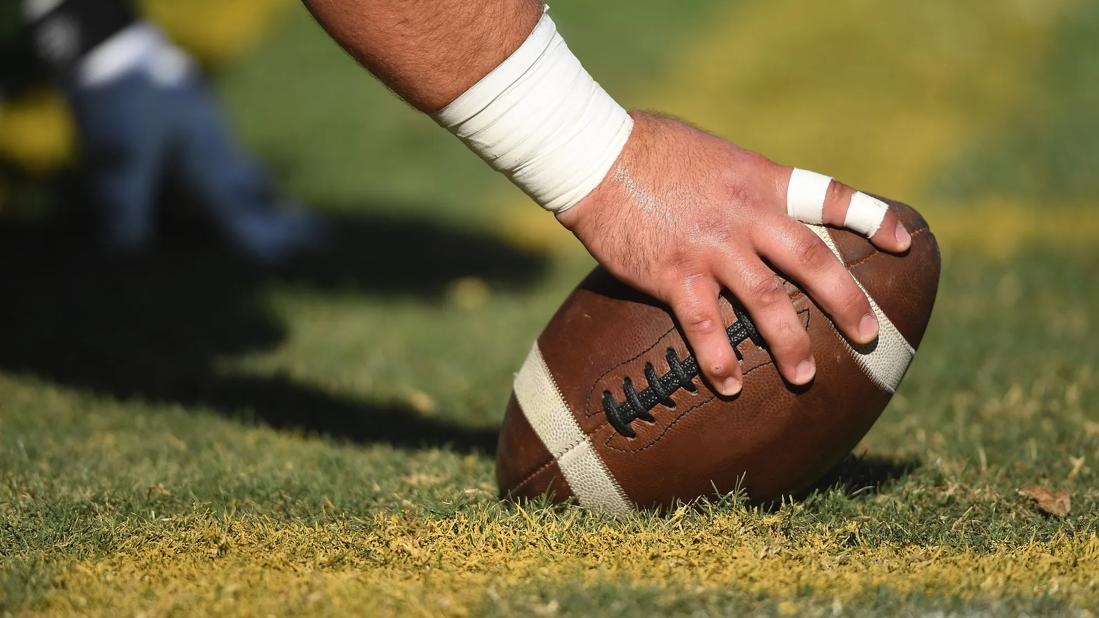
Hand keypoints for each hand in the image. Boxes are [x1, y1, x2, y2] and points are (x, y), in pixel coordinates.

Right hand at [557, 112, 911, 395]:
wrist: (595, 155)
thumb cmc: (650, 149)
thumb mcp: (714, 156)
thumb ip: (744, 187)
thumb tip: (759, 211)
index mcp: (760, 181)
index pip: (830, 196)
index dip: (872, 218)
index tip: (904, 241)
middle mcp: (745, 215)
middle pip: (812, 261)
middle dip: (846, 301)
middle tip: (869, 335)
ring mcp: (711, 246)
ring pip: (766, 301)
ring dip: (789, 342)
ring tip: (804, 376)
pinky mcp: (673, 273)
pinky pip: (705, 325)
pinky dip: (719, 358)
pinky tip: (729, 386)